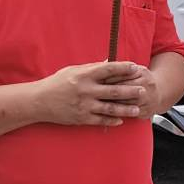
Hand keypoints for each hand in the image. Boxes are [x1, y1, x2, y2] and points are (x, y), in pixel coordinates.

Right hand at [36, 61, 155, 127]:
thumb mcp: (73, 71)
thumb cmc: (56, 83)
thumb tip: (109, 62)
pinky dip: (112, 120)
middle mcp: (85, 90)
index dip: (123, 68)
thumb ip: (92, 68)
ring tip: (137, 109)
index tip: (135, 67)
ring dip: (126, 109)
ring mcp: (84, 105)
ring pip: (110, 108)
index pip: (108, 70)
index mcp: (83, 75)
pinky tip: (121, 120)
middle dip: (130, 91)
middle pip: (113, 90)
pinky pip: (100, 120)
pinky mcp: (81, 118)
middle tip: (143, 91)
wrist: (39, 101)